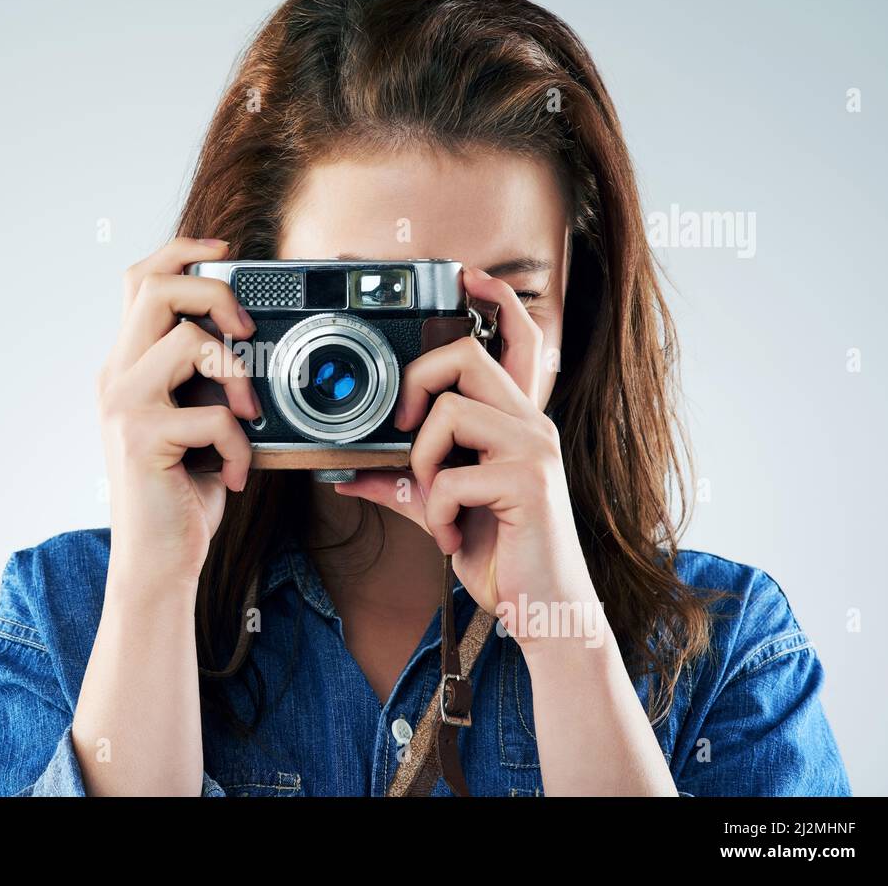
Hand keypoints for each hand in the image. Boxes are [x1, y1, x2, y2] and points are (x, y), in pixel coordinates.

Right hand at [97, 237, 260, 587]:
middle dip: (215, 294)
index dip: (182, 252)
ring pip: (186, 340)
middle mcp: (117, 377)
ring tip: (247, 415)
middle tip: (248, 330)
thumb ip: (205, 379)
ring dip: (236, 373)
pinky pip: (212, 415)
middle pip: (155, 288)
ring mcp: (124, 406)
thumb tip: (252, 339)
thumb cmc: (182, 493)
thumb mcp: (194, 422)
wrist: (158, 560)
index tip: (226, 253)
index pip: (140, 280)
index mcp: (128, 365)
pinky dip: (239, 445)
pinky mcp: (142, 439)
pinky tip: (234, 474)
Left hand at [333, 268, 601, 651]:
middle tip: (404, 429)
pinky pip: (451, 476)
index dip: (495, 300)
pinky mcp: (527, 484)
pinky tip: (449, 537)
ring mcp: (534, 450)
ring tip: (434, 500)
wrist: (542, 609)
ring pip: (451, 411)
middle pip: (467, 356)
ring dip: (422, 460)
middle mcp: (532, 424)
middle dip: (419, 381)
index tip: (465, 277)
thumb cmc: (500, 553)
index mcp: (516, 421)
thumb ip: (400, 483)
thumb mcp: (438, 510)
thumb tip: (345, 472)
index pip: (518, 340)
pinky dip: (434, 511)